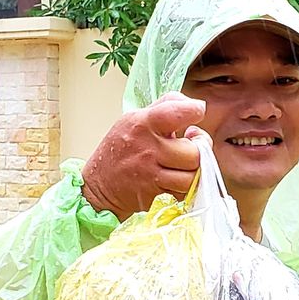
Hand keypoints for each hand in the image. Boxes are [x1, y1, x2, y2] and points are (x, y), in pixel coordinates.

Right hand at [81, 92, 211, 220]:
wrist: (99, 184)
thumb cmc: (123, 148)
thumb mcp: (136, 118)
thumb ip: (167, 106)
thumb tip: (195, 106)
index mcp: (143, 122)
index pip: (178, 111)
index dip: (195, 112)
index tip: (196, 114)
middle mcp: (147, 147)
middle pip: (194, 152)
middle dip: (199, 150)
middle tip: (191, 147)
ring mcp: (151, 172)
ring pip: (193, 175)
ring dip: (194, 171)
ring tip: (184, 165)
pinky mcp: (153, 193)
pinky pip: (184, 191)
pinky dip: (185, 187)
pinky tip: (176, 178)